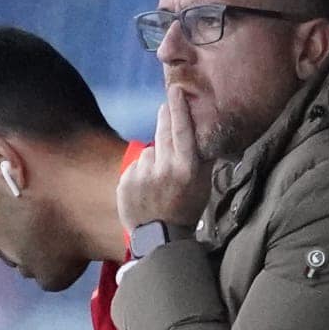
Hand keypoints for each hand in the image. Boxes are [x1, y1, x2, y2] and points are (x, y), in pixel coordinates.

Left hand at [117, 85, 213, 234]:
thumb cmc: (186, 209)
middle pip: (162, 131)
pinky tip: (147, 188)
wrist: (160, 239)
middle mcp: (164, 169)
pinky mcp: (125, 182)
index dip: (179, 109)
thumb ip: (202, 159)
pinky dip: (141, 172)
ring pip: (149, 151)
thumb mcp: (203, 185)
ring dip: (154, 157)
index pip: (182, 130)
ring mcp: (142, 175)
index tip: (176, 91)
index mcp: (186, 169)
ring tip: (159, 178)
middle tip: (166, 109)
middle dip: (164, 118)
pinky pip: (135, 166)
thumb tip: (203, 132)